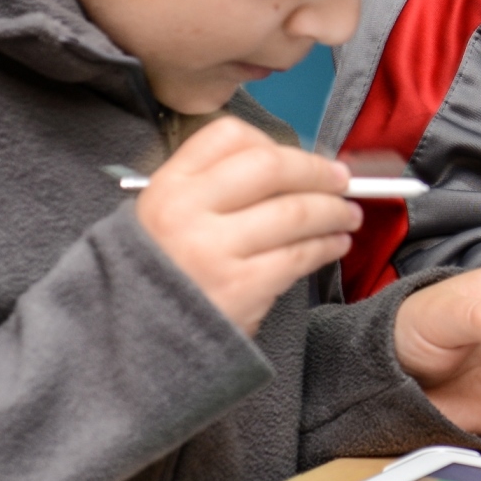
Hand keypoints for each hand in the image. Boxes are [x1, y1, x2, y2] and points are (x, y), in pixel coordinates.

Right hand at [135, 116, 358, 335]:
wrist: (133, 343)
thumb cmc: (158, 278)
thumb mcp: (162, 220)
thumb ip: (211, 190)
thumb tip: (288, 172)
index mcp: (168, 186)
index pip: (229, 137)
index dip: (273, 143)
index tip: (298, 158)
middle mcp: (188, 210)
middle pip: (271, 167)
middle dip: (316, 171)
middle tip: (341, 180)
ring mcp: (214, 249)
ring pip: (294, 212)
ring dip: (333, 210)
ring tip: (348, 215)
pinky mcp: (240, 288)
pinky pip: (298, 256)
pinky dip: (326, 246)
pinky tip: (335, 244)